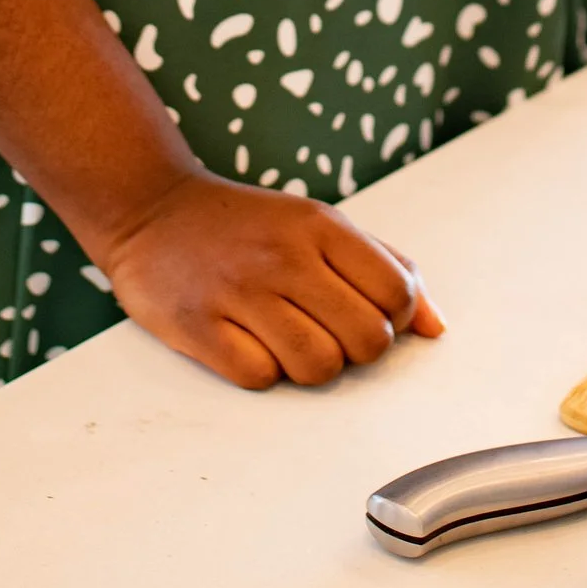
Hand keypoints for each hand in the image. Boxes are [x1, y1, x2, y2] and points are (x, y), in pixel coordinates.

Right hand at [98, 175, 445, 391]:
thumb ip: (383, 266)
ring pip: (319, 367)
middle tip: (326, 331)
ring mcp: (241, 292)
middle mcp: (285, 256)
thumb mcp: (318, 223)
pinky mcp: (201, 326)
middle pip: (367, 341)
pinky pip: (262, 378)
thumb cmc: (247, 225)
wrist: (150, 209)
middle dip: (356, 349)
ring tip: (287, 339)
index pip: (398, 293)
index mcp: (321, 226)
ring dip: (311, 365)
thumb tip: (435, 328)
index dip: (394, 319)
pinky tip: (248, 343)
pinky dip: (263, 372)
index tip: (364, 313)